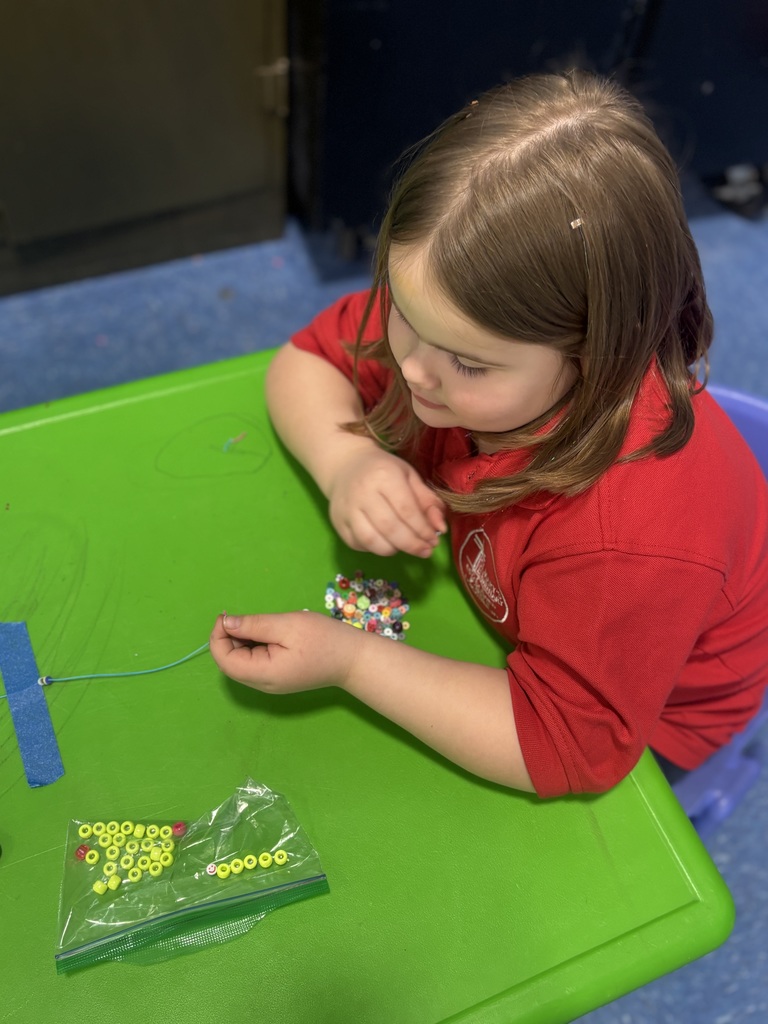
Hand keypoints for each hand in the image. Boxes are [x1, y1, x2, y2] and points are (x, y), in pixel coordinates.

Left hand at [209, 612, 363, 692]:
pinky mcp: (278, 677)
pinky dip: (252, 647)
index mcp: (263, 674)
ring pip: (241, 663)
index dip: (218, 637)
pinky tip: (265, 633)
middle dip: (228, 639)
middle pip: (230, 664)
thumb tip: (226, 623)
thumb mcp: (287, 625)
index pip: (225, 660)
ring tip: (257, 624)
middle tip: (240, 616)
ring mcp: (271, 683)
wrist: (354, 659)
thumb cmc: (324, 639)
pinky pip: (255, 663)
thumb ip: (254, 625)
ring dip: (240, 642)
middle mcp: (263, 684)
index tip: (227, 615)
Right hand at [327, 448, 446, 557]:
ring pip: (371, 540)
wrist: (346, 465)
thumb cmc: (384, 471)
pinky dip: (375, 549)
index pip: (406, 510)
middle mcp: (362, 493)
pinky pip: (358, 544)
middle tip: (425, 551)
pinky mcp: (337, 522)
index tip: (434, 540)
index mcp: (384, 476)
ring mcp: (346, 509)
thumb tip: (440, 527)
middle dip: (411, 544)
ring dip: (393, 550)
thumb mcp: (410, 477)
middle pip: (389, 528)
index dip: (422, 529)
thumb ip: (428, 501)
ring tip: (405, 547)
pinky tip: (386, 543)